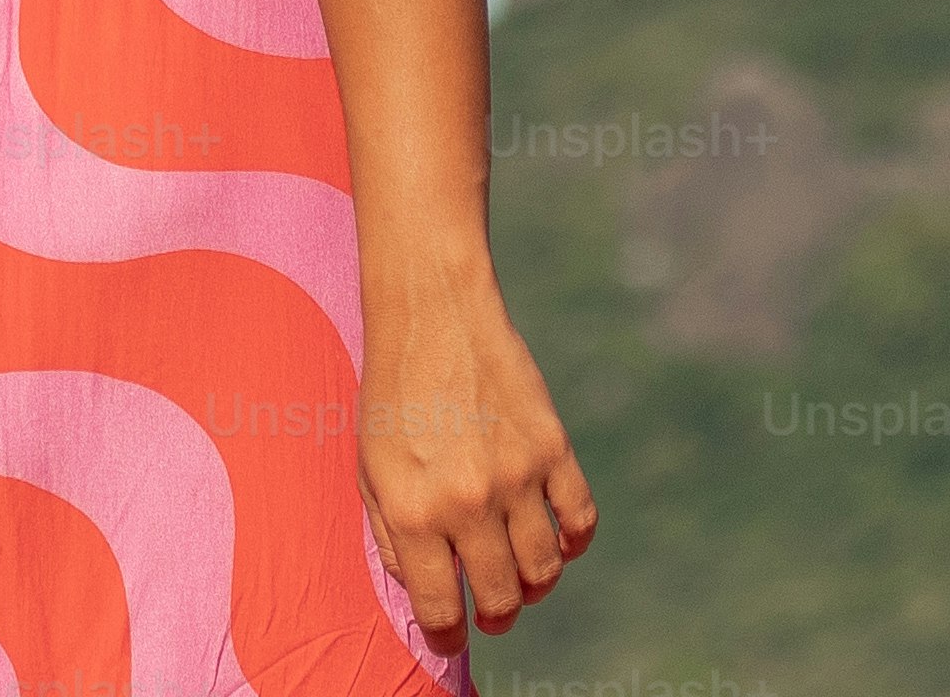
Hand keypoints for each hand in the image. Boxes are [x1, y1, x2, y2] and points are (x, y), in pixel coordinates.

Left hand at [355, 286, 596, 637]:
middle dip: (496, 616)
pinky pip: (580, 519)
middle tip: (491, 610)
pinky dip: (574, 542)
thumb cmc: (392, 393)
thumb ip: (390, 536)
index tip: (451, 635)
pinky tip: (558, 540)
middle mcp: (466, 503)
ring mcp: (515, 476)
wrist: (432, 314)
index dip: (447, 635)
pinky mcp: (552, 447)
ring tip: (522, 579)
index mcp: (413, 512)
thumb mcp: (368, 469)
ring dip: (535, 586)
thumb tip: (423, 590)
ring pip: (545, 569)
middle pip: (501, 597)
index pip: (440, 609)